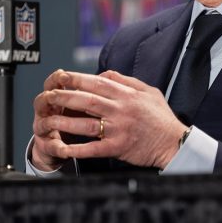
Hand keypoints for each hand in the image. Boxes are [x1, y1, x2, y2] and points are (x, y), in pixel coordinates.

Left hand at [31, 69, 186, 169]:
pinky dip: (77, 149)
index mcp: (127, 95)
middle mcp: (121, 110)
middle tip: (47, 95)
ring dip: (64, 121)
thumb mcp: (148, 91)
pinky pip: (93, 148)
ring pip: (86, 123)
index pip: (96, 82)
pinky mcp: (118, 148)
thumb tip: (104, 73)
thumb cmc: (161, 118)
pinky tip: (62, 147)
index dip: (76, 79)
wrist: (174, 142)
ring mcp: (119, 129)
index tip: (60, 77)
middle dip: (64, 97)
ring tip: (48, 119)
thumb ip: (126, 80)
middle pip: (86, 100)